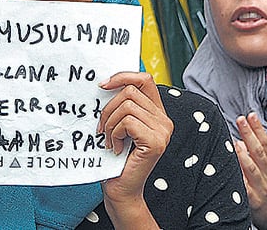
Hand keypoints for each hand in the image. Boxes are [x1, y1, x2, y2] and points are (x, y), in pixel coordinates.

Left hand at [98, 72, 171, 221]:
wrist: (120, 190)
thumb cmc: (115, 159)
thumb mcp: (119, 126)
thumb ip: (121, 105)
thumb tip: (105, 82)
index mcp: (157, 113)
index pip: (144, 79)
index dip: (123, 76)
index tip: (102, 85)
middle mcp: (164, 120)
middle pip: (130, 91)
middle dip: (108, 108)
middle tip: (102, 129)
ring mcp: (163, 131)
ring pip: (127, 106)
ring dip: (110, 124)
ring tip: (109, 140)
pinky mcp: (155, 142)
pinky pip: (128, 122)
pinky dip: (114, 134)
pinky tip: (115, 148)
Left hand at [235, 113, 266, 229]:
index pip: (265, 144)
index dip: (258, 129)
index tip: (250, 115)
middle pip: (258, 152)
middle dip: (249, 134)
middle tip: (240, 120)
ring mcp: (261, 188)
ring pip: (252, 169)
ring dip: (243, 155)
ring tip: (236, 143)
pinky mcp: (254, 202)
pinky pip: (245, 189)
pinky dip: (238, 180)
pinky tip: (230, 171)